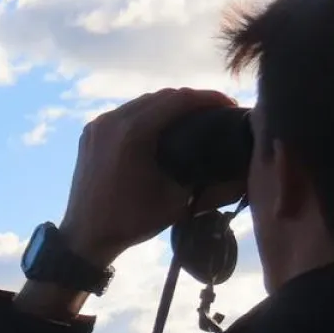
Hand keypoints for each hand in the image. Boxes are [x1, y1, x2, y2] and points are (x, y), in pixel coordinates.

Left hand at [58, 88, 241, 268]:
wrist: (84, 236)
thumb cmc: (131, 222)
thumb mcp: (177, 202)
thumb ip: (213, 184)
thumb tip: (248, 173)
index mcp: (132, 133)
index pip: (178, 100)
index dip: (209, 98)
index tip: (230, 105)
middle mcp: (111, 121)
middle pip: (161, 96)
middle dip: (192, 100)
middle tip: (218, 111)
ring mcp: (98, 125)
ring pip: (142, 102)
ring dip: (170, 105)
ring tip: (196, 116)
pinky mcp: (91, 132)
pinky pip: (125, 113)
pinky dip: (148, 114)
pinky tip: (165, 125)